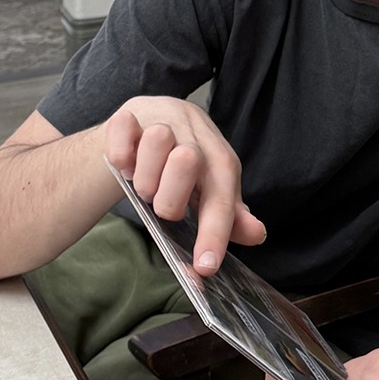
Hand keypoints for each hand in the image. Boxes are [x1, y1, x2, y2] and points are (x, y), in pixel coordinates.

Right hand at [102, 95, 265, 273]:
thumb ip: (230, 216)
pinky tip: (125, 164)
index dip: (215, 232)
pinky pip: (124, 127)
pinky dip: (121, 154)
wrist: (151, 125)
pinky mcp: (131, 113)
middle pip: (187, 161)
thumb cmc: (183, 168)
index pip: (222, 196)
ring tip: (143, 186)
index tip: (204, 266)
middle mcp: (196, 133)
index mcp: (219, 158)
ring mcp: (163, 118)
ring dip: (144, 177)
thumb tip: (257, 234)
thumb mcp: (210, 191)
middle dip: (168, 198)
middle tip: (161, 206)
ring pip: (156, 140)